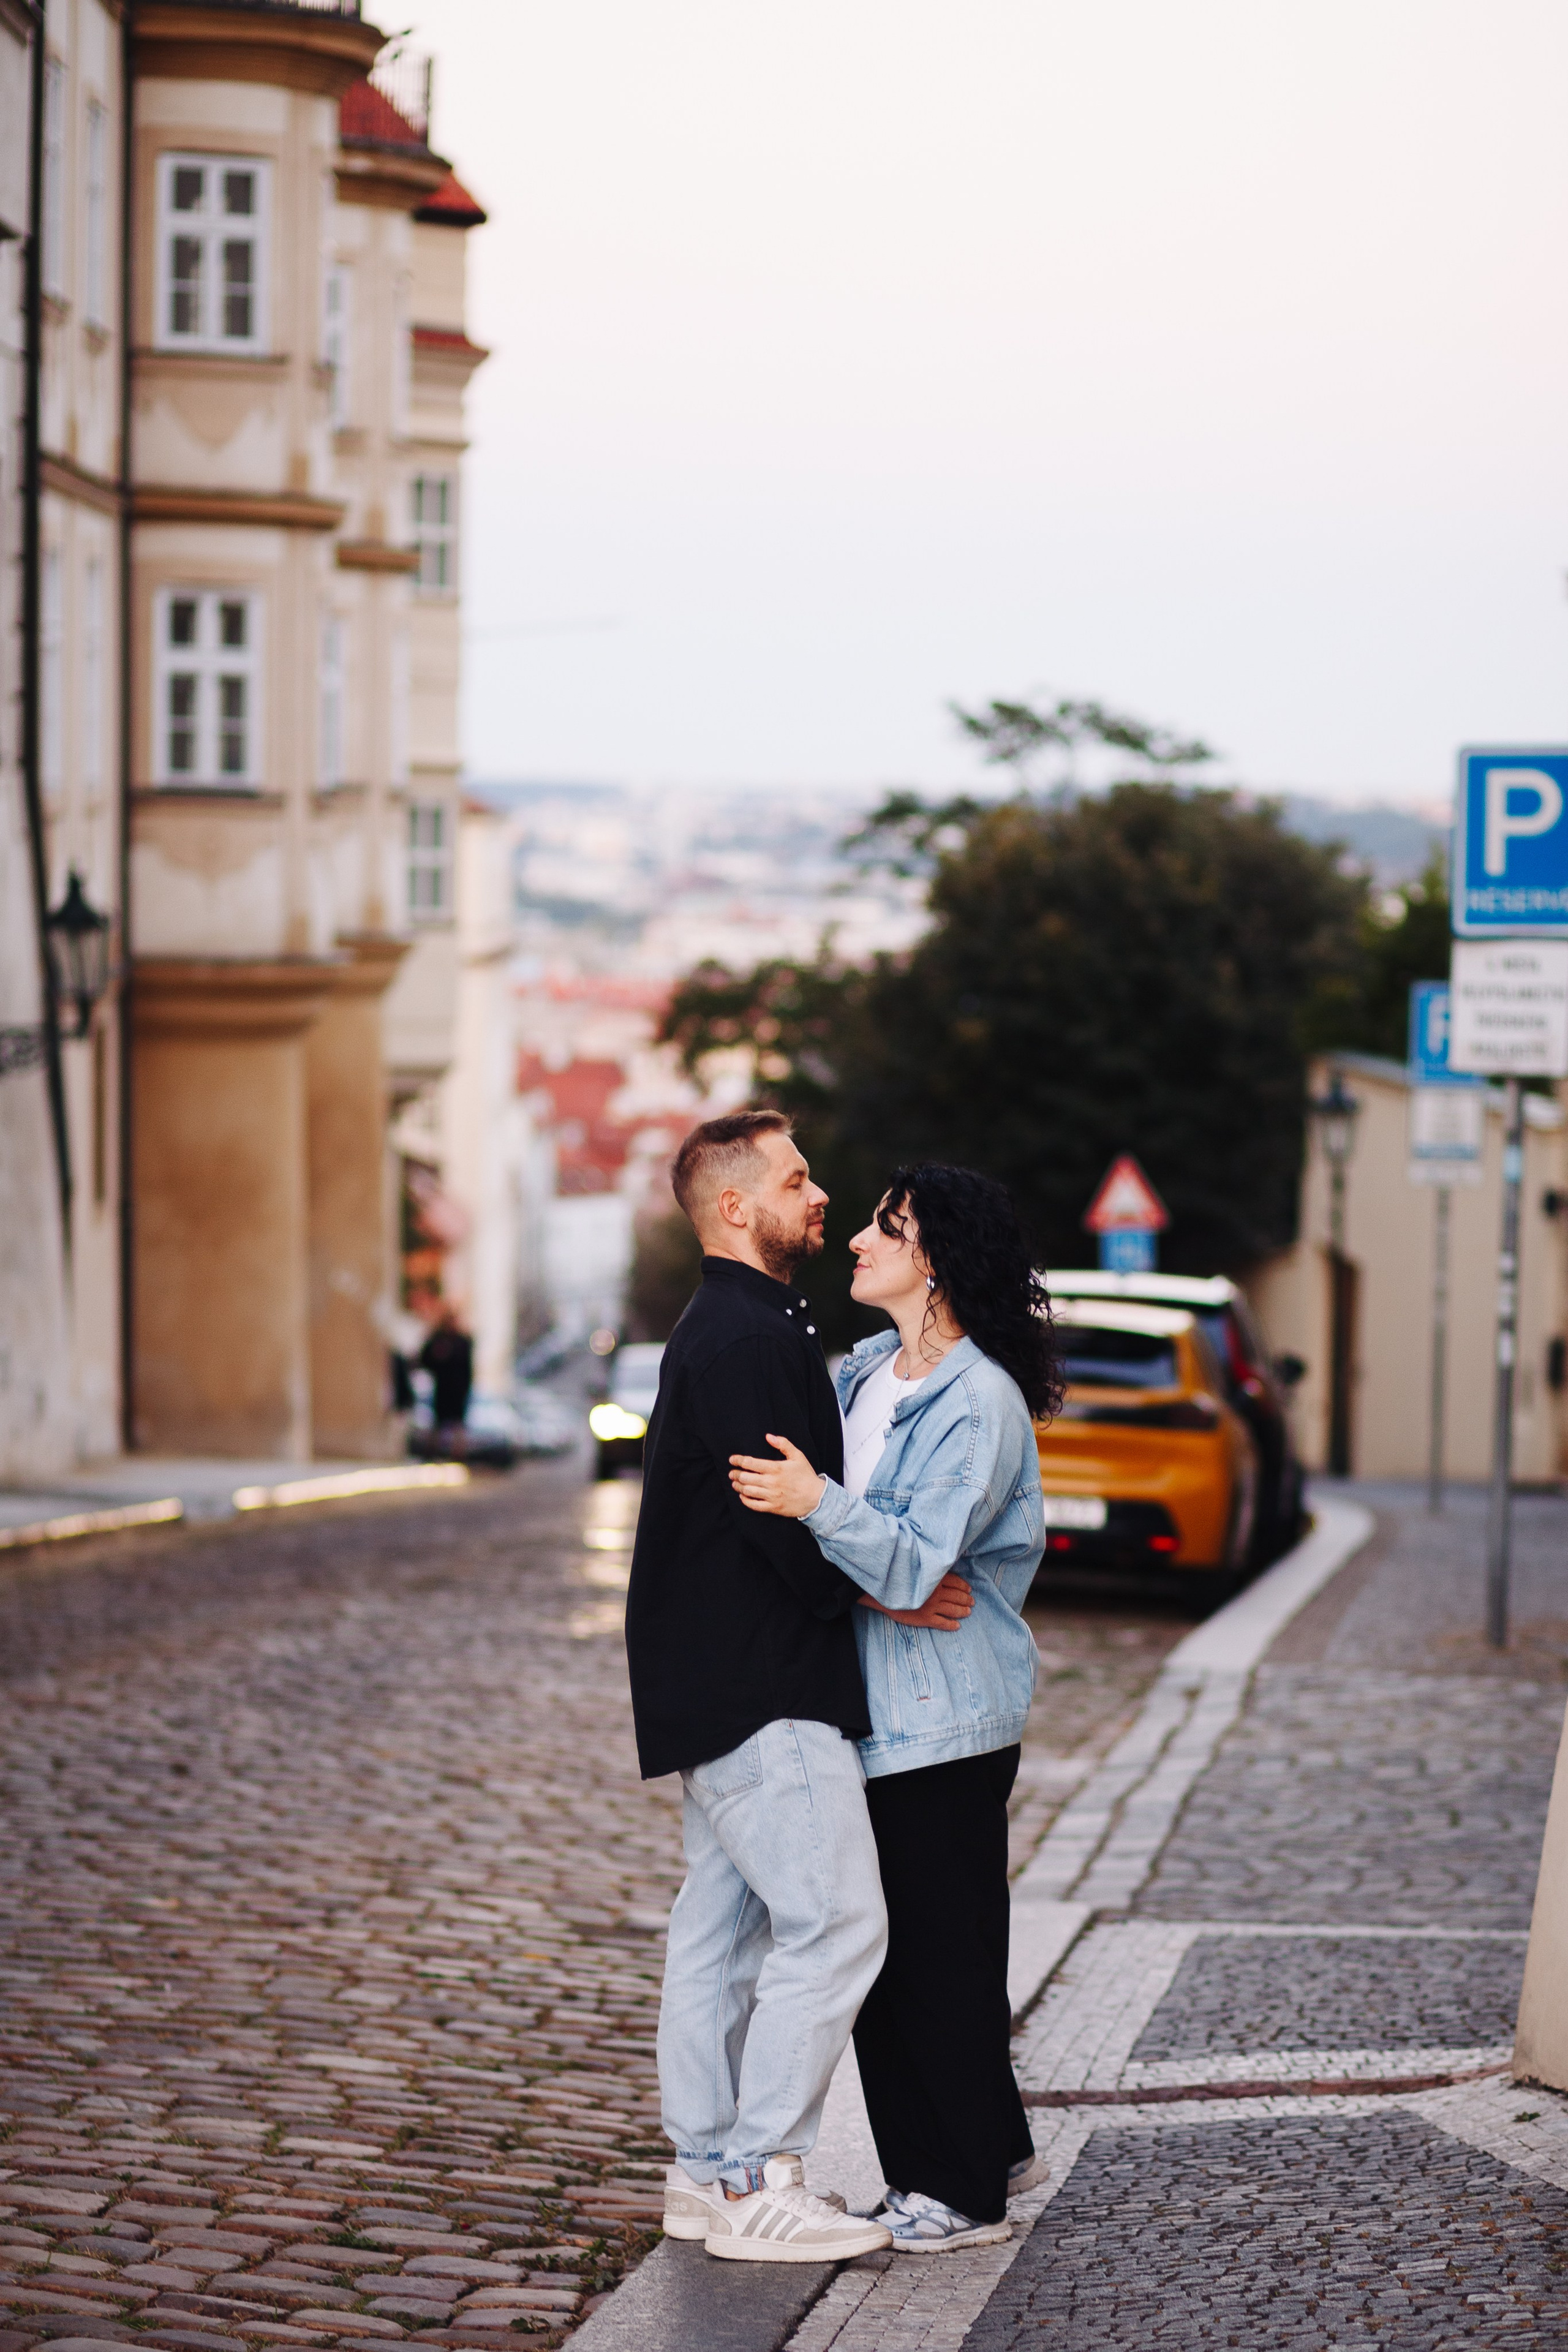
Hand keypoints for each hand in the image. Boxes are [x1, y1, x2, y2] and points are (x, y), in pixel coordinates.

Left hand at [729, 1433, 826, 1518]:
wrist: (816, 1498)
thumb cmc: (806, 1476)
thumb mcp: (798, 1456)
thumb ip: (783, 1444)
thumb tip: (768, 1436)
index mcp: (776, 1468)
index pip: (750, 1463)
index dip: (738, 1460)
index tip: (732, 1460)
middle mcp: (771, 1482)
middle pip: (746, 1477)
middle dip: (736, 1474)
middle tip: (732, 1472)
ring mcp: (771, 1496)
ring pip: (747, 1491)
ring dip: (738, 1486)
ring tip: (735, 1483)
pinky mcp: (773, 1507)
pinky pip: (754, 1505)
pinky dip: (745, 1500)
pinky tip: (743, 1496)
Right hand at [860, 1572, 974, 1631]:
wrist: (884, 1593)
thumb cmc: (900, 1578)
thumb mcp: (917, 1568)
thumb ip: (930, 1569)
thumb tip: (942, 1566)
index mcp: (935, 1579)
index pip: (955, 1582)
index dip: (964, 1586)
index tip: (969, 1589)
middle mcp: (936, 1593)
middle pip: (957, 1597)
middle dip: (966, 1600)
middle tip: (972, 1602)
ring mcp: (931, 1606)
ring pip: (952, 1610)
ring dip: (962, 1611)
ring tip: (968, 1612)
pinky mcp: (925, 1618)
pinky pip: (942, 1623)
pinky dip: (951, 1625)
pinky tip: (956, 1626)